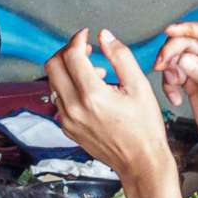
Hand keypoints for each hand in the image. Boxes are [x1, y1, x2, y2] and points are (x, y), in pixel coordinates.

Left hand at [43, 29, 174, 187]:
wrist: (140, 162)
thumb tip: (105, 36)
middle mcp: (74, 108)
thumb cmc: (145, 128)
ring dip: (68, 70)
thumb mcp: (140, 87)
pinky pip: (58, 99)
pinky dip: (69, 87)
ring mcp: (67, 119)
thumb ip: (121, 56)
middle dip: (67, 51)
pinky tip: (91, 90)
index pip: (71, 55)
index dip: (78, 39)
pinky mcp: (66, 127)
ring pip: (53, 82)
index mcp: (92, 96)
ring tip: (95, 72)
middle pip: (53, 65)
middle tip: (85, 49)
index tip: (87, 35)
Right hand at [154, 21, 197, 155]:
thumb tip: (184, 58)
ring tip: (172, 83)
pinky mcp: (193, 83)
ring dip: (169, 69)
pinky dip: (170, 85)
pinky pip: (174, 75)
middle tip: (162, 63)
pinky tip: (175, 97)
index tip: (170, 30)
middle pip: (188, 44)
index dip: (188, 28)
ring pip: (178, 58)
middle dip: (172, 52)